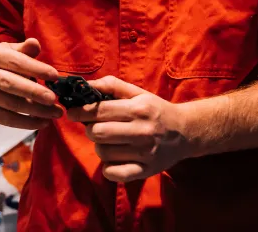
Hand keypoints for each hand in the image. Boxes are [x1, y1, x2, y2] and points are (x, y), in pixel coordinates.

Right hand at [0, 38, 63, 129]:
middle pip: (9, 84)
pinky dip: (27, 123)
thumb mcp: (15, 52)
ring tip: (56, 112)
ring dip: (36, 110)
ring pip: (11, 104)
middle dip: (34, 92)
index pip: (16, 62)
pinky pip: (7, 120)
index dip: (36, 68)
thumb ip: (26, 49)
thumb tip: (34, 44)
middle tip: (54, 98)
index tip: (54, 76)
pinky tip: (44, 122)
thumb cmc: (6, 64)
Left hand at [67, 76, 190, 182]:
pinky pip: (114, 173)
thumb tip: (85, 84)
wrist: (185, 132)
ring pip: (103, 152)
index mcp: (137, 110)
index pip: (99, 111)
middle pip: (98, 133)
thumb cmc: (155, 110)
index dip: (80, 111)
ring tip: (108, 140)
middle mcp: (141, 132)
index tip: (72, 112)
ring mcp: (144, 154)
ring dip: (99, 146)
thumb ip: (111, 85)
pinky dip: (108, 167)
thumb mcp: (137, 93)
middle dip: (90, 129)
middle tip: (94, 126)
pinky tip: (113, 157)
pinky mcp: (145, 171)